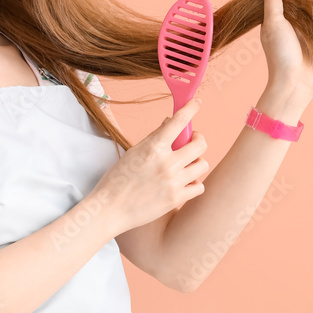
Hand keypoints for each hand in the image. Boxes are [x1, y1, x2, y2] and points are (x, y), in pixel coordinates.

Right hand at [89, 97, 207, 234]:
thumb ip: (154, 137)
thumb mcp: (133, 152)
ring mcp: (174, 182)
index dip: (191, 108)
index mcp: (153, 148)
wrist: (109, 210)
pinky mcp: (176, 199)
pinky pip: (199, 186)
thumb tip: (170, 122)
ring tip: (186, 164)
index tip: (197, 102)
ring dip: (197, 162)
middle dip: (198, 139)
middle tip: (191, 141)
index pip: (178, 121)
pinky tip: (184, 182)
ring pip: (203, 164)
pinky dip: (194, 183)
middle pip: (200, 144)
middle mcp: (167, 163)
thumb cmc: (117, 180)